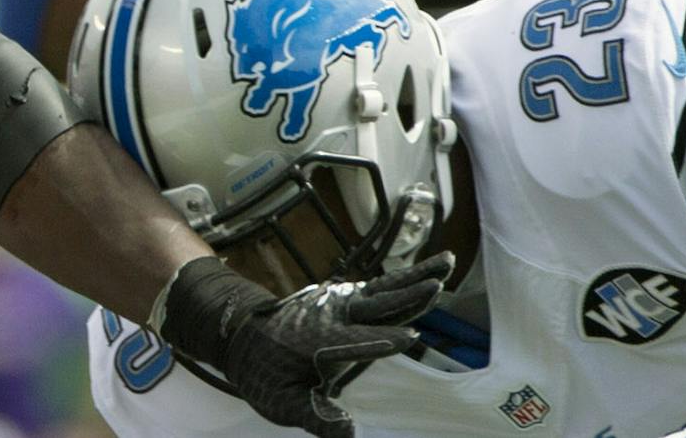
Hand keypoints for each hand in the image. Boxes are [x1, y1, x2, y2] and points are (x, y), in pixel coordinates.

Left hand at [156, 252, 454, 437]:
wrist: (240, 337)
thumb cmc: (265, 376)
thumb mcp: (284, 404)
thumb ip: (318, 419)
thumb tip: (350, 434)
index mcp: (318, 342)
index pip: (354, 342)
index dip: (379, 342)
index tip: (410, 338)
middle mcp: (332, 316)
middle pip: (376, 305)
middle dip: (408, 296)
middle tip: (438, 284)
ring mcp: (338, 303)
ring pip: (382, 290)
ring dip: (414, 277)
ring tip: (445, 264)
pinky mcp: (343, 299)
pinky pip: (377, 288)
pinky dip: (402, 280)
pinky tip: (425, 273)